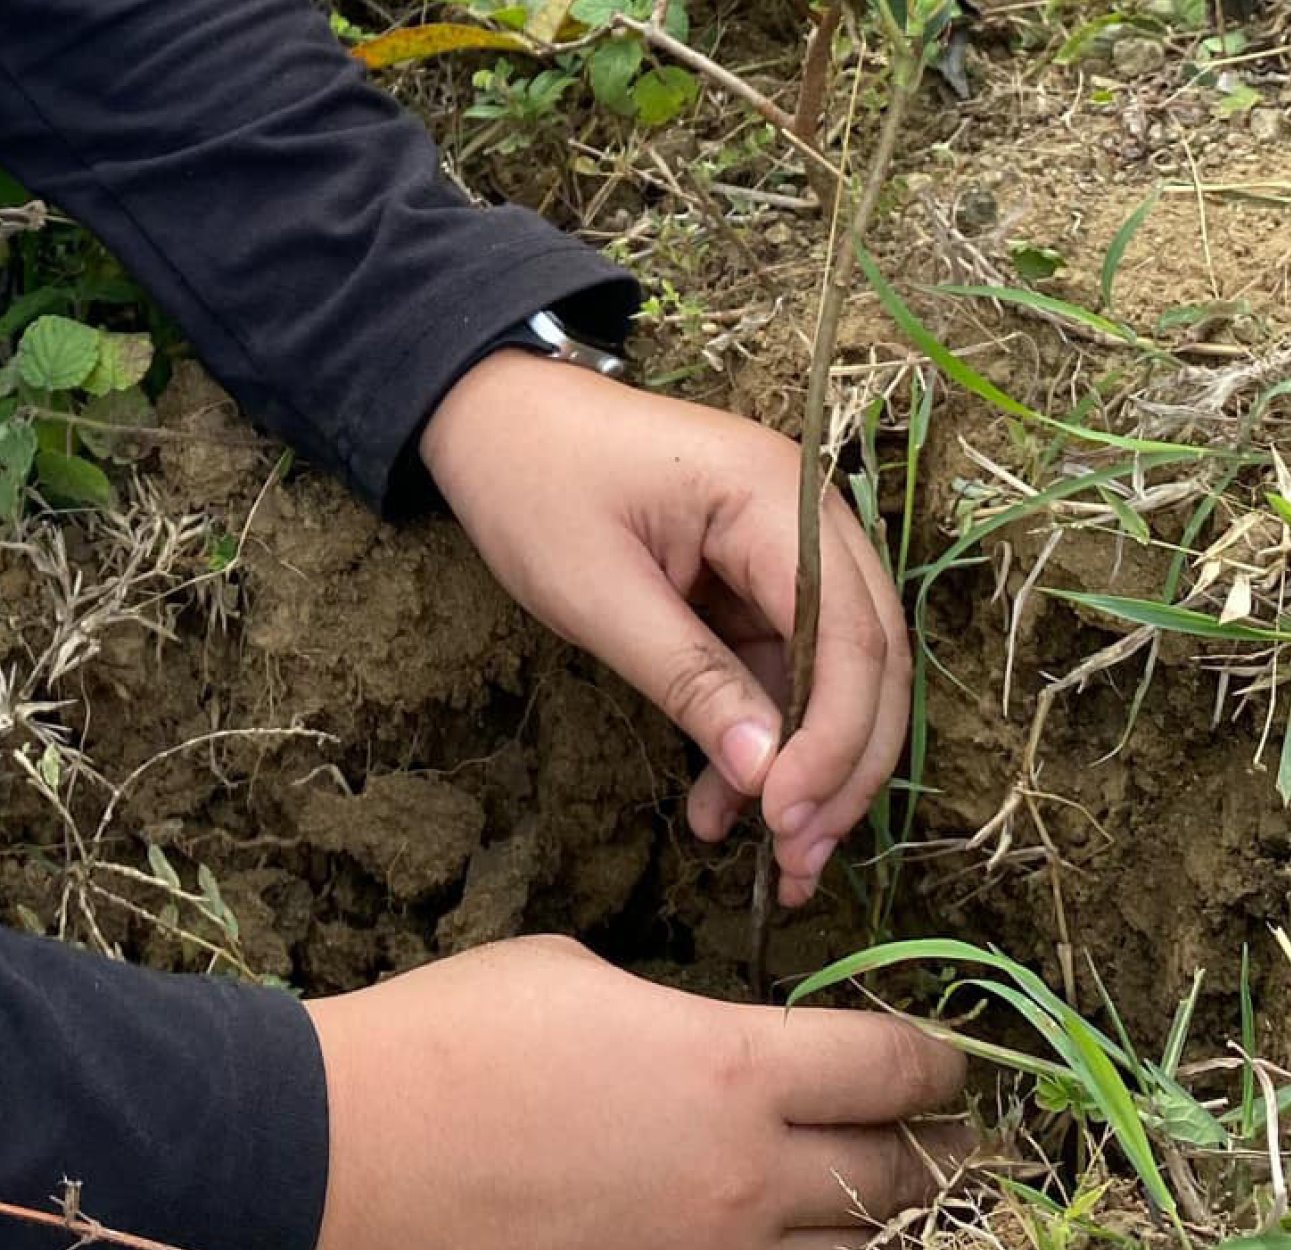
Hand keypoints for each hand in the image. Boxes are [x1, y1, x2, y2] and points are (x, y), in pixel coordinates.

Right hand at [306, 937, 970, 1249]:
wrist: (349, 1145)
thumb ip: (676, 1013)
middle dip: (943, 1151)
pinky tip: (793, 1243)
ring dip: (883, 1226)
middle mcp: (742, 1177)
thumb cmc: (451, 1034)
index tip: (942, 1057)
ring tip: (892, 1206)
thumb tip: (706, 1038)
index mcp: (730, 1067)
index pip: (894, 1067)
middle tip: (955, 1140)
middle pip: (905, 1174)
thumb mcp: (577, 974)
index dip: (936, 1059)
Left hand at [418, 351, 910, 905]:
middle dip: (842, 770)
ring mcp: (789, 547)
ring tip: (766, 860)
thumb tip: (768, 775)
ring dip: (807, 769)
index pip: (850, 636)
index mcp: (777, 498)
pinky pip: (783, 669)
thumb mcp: (600, 595)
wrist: (495, 420)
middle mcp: (808, 517)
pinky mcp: (759, 578)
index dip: (835, 740)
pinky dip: (763, 738)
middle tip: (796, 861)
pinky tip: (723, 803)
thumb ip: (689, 681)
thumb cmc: (534, 486)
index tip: (789, 819)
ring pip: (834, 676)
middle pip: (869, 661)